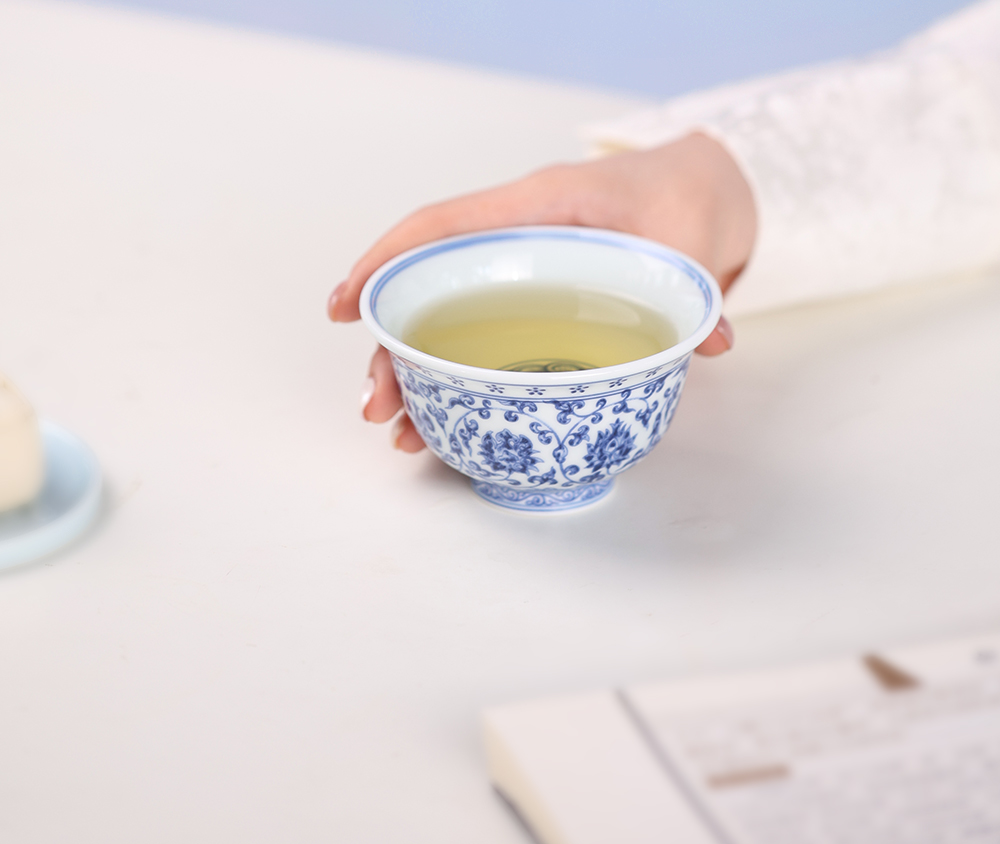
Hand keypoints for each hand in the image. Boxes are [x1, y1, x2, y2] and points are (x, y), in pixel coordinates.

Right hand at [329, 132, 756, 451]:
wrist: (700, 193)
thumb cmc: (683, 198)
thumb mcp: (690, 238)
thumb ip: (695, 289)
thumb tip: (708, 345)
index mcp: (539, 206)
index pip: (443, 226)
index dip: (385, 261)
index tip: (346, 306)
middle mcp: (516, 242)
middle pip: (432, 289)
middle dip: (394, 347)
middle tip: (377, 406)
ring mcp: (521, 277)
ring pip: (450, 323)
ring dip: (418, 375)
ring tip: (401, 430)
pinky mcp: (534, 306)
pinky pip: (484, 340)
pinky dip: (460, 380)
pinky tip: (444, 421)